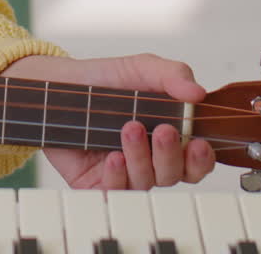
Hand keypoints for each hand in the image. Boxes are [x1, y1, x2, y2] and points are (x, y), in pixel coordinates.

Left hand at [1, 54, 215, 189]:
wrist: (59, 83)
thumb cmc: (104, 79)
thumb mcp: (142, 68)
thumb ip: (172, 75)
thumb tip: (198, 93)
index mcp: (168, 136)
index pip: (195, 161)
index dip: (201, 159)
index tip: (198, 143)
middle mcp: (149, 158)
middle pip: (174, 175)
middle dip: (171, 155)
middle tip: (162, 131)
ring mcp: (124, 172)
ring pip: (145, 182)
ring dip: (141, 158)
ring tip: (128, 129)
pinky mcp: (96, 181)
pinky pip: (114, 192)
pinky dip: (117, 176)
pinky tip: (113, 156)